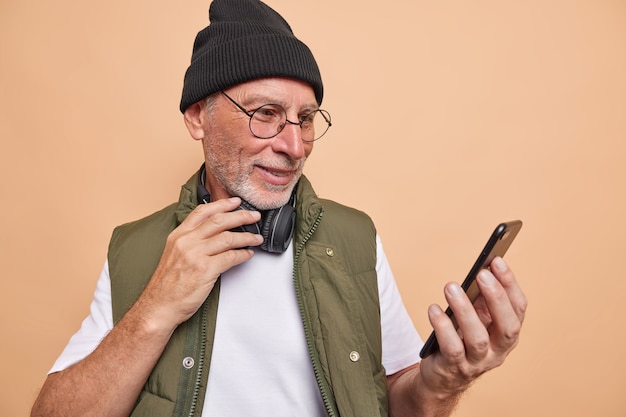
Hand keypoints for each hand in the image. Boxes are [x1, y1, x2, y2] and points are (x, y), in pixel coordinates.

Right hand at [137, 197, 263, 330]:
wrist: (159, 306)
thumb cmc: (167, 285)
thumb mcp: (173, 254)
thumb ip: (190, 242)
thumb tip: (213, 234)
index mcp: (178, 235)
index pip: (202, 212)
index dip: (221, 205)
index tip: (235, 202)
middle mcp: (186, 241)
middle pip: (219, 221)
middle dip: (241, 216)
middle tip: (254, 216)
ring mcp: (196, 255)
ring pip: (228, 238)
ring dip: (247, 237)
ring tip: (256, 238)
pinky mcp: (205, 270)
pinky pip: (231, 257)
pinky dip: (243, 255)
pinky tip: (248, 255)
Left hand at [420, 257, 526, 394]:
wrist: (441, 377)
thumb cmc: (460, 339)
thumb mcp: (474, 319)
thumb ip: (480, 299)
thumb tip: (482, 269)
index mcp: (507, 334)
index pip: (518, 309)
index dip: (510, 285)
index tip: (497, 261)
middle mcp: (498, 351)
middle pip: (508, 327)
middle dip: (496, 298)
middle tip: (481, 274)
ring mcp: (477, 363)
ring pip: (478, 338)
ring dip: (465, 310)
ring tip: (451, 287)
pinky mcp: (454, 369)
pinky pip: (451, 348)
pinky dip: (443, 327)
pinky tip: (434, 309)